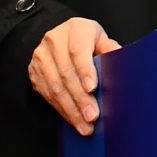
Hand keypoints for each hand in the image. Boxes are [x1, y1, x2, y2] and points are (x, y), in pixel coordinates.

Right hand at [28, 17, 122, 133]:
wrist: (60, 37)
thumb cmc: (85, 40)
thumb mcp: (100, 39)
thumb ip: (110, 49)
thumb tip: (122, 63)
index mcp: (75, 30)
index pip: (78, 51)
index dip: (85, 70)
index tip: (92, 88)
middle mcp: (54, 42)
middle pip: (66, 73)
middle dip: (80, 98)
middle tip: (92, 116)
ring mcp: (41, 57)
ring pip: (55, 87)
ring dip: (71, 110)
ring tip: (85, 126)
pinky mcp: (34, 72)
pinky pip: (47, 95)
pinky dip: (62, 110)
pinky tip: (73, 120)